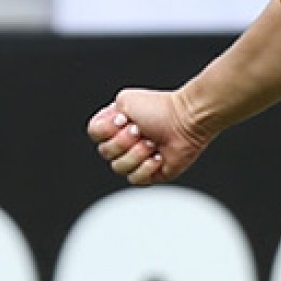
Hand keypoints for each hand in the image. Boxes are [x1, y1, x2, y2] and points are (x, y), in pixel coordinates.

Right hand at [88, 88, 207, 185]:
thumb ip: (105, 115)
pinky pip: (135, 179)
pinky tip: (158, 156)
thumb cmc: (160, 109)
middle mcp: (124, 143)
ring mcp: (136, 159)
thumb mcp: (125, 101)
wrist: (186, 121)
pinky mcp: (150, 174)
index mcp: (115, 125)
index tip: (123, 120)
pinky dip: (146, 167)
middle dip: (123, 141)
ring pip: (119, 167)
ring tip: (151, 143)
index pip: (95, 134)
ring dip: (136, 154)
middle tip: (140, 130)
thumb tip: (105, 130)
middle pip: (105, 152)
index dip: (106, 130)